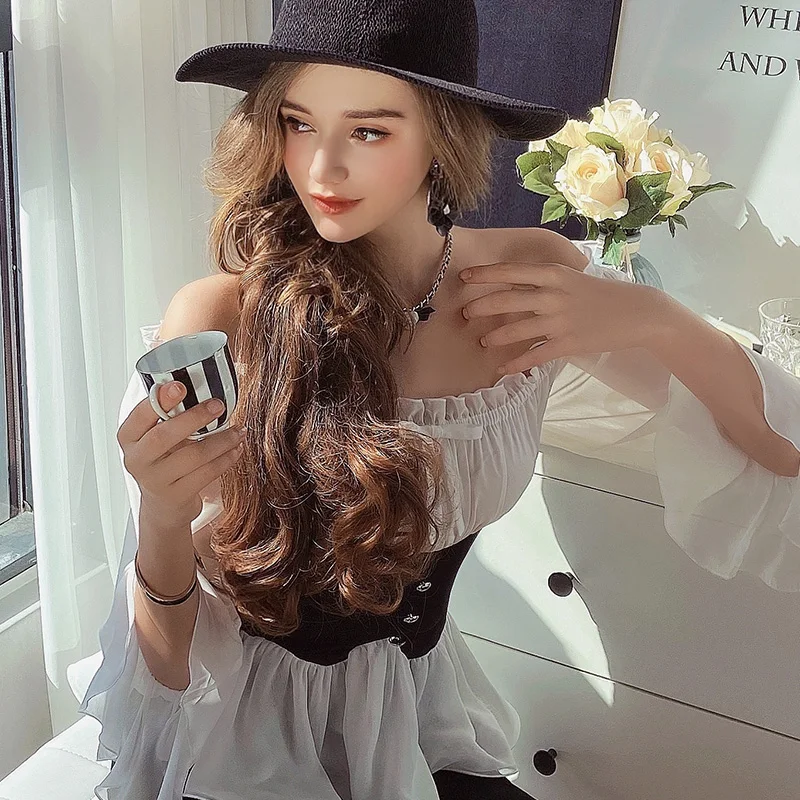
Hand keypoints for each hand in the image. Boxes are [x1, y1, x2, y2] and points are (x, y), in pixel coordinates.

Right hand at [117, 382, 245, 529]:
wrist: (163, 505)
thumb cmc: (163, 461)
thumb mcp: (156, 438)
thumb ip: (169, 416)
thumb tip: (198, 387)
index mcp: (129, 437)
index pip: (140, 415)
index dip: (160, 400)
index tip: (180, 386)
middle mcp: (137, 459)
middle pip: (165, 435)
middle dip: (195, 417)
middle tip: (218, 405)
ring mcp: (156, 480)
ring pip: (193, 455)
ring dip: (221, 440)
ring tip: (238, 430)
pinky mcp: (177, 495)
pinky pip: (207, 473)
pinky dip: (226, 458)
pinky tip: (236, 448)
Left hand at [459, 260, 669, 374]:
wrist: (637, 312)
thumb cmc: (600, 294)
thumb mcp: (571, 277)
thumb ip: (544, 280)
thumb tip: (512, 282)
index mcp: (554, 274)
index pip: (512, 271)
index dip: (485, 274)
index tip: (464, 276)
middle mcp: (554, 295)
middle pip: (508, 299)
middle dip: (481, 306)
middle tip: (464, 312)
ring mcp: (560, 321)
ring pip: (518, 329)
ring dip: (495, 336)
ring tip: (482, 341)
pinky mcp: (568, 344)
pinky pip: (535, 355)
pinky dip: (516, 363)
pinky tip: (502, 369)